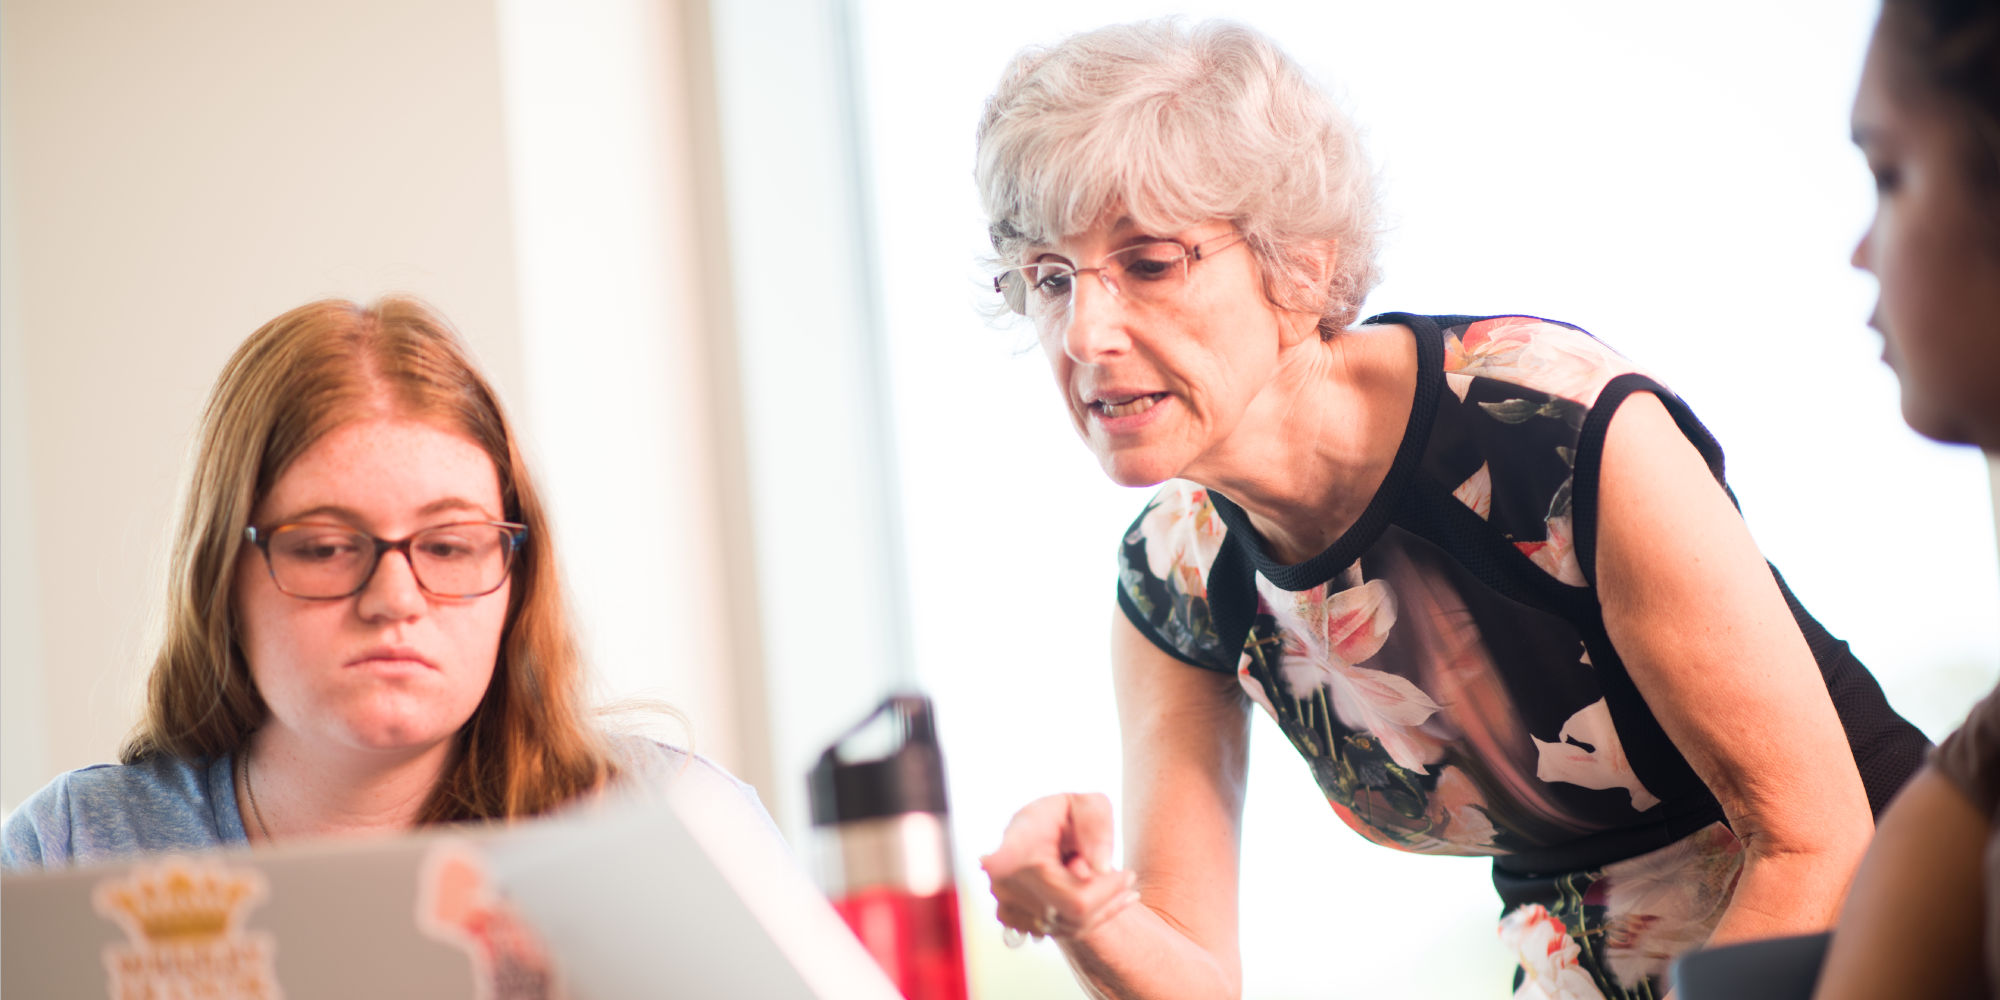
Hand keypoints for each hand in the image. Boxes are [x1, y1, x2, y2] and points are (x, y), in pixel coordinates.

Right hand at [980, 793, 1140, 942]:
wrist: (1041, 836)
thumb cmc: (1066, 817)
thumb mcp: (1088, 805)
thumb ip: (1096, 826)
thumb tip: (1098, 868)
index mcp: (1023, 836)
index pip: (1010, 850)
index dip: (999, 859)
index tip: (987, 861)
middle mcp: (1006, 872)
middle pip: (1075, 902)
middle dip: (1109, 892)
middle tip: (1126, 875)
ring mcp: (1006, 900)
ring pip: (1073, 922)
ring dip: (1103, 905)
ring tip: (1108, 880)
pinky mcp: (1012, 918)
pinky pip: (1063, 931)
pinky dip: (1089, 919)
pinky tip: (1100, 900)